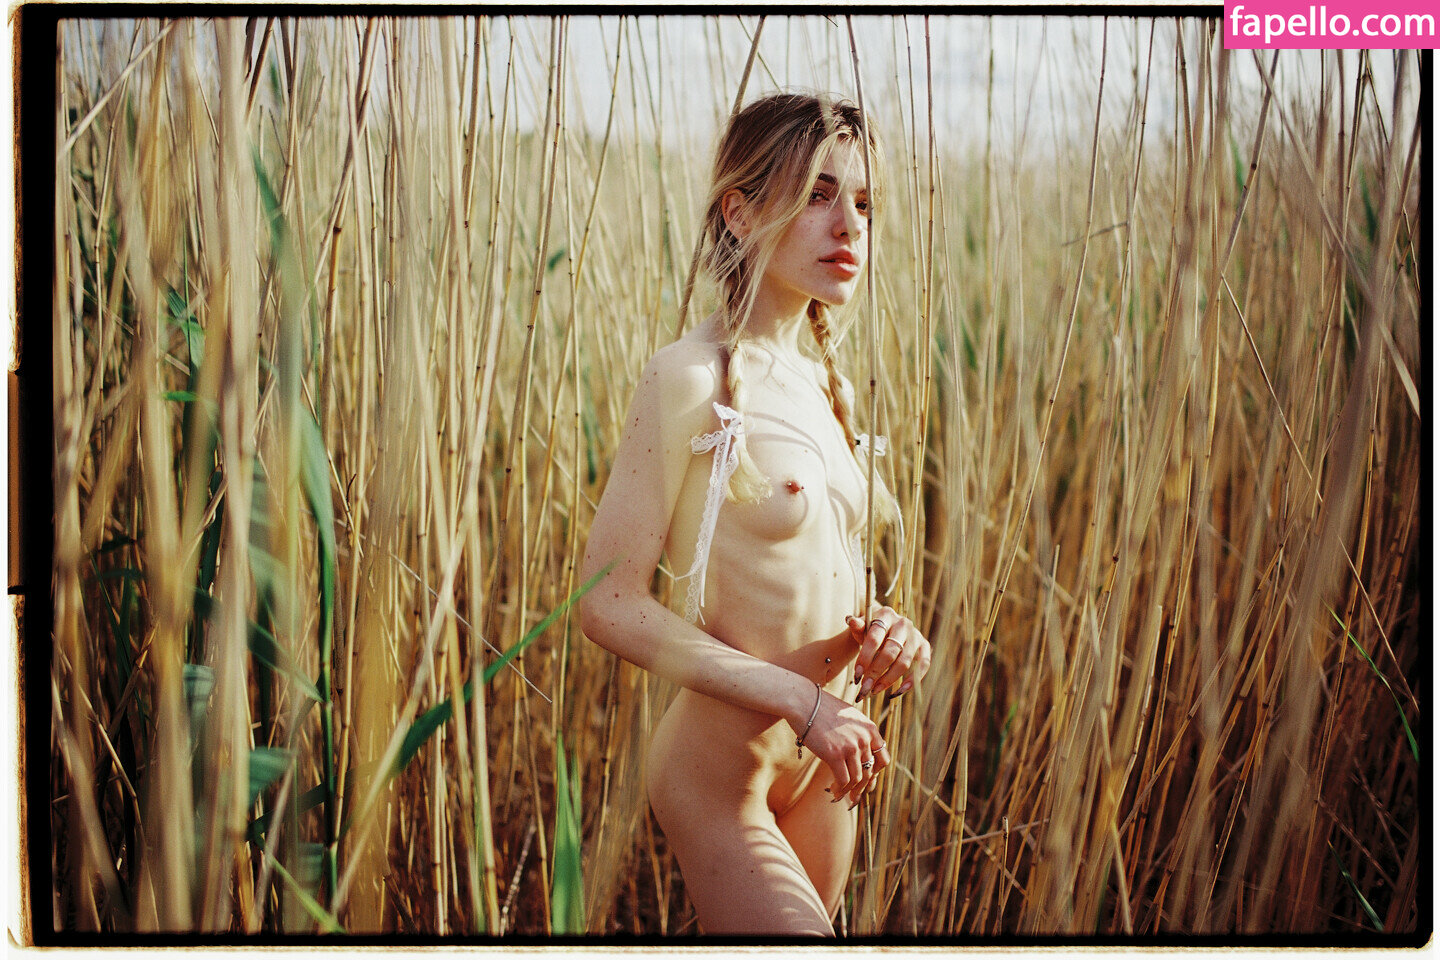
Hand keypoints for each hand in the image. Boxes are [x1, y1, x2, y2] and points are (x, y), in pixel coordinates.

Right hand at [790, 687, 889, 805]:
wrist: (803, 701)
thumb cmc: (821, 708)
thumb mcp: (848, 717)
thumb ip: (857, 732)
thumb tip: (858, 754)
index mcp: (870, 729)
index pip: (883, 758)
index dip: (876, 773)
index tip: (867, 781)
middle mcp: (864, 738)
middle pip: (869, 771)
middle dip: (862, 787)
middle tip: (854, 796)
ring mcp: (851, 746)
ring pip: (857, 779)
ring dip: (849, 791)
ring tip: (838, 794)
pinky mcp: (835, 754)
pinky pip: (843, 780)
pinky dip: (839, 790)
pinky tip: (832, 791)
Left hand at [846, 607, 931, 698]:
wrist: (886, 628)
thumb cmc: (870, 630)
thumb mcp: (861, 627)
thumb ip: (857, 626)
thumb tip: (851, 620)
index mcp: (886, 615)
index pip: (874, 638)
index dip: (865, 658)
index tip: (856, 676)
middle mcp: (903, 623)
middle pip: (890, 652)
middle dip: (875, 672)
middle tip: (864, 688)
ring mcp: (916, 635)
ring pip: (904, 662)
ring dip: (889, 680)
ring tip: (874, 690)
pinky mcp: (925, 646)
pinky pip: (923, 666)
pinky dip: (911, 682)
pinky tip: (896, 693)